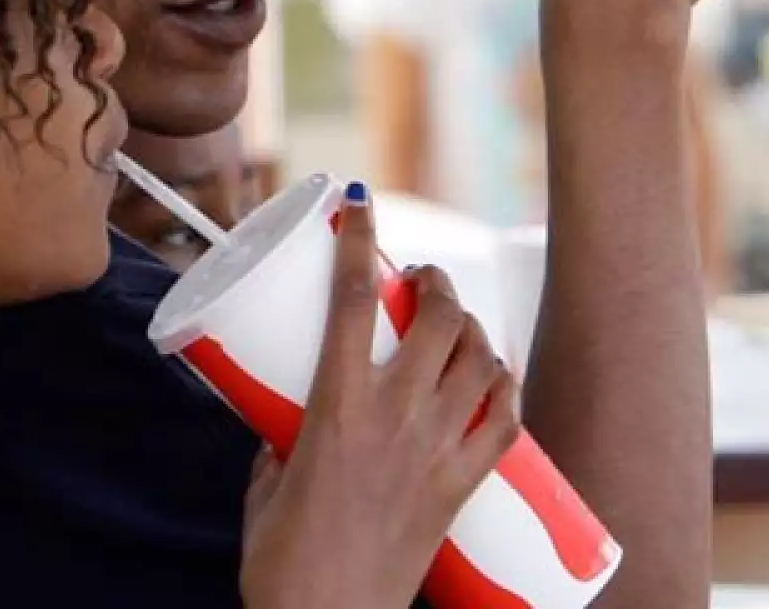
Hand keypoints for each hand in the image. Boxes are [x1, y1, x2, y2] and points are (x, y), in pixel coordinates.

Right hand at [239, 185, 519, 608]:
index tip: (356, 205)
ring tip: (455, 322)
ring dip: (471, 327)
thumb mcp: (263, 483)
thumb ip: (279, 442)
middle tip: (419, 279)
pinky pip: (505, 421)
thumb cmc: (281, 563)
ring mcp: (436, 453)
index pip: (349, 299)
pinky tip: (496, 375)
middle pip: (436, 320)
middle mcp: (394, 419)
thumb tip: (288, 421)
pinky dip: (505, 387)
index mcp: (335, 408)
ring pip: (478, 361)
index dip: (356, 241)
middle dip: (434, 282)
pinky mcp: (461, 489)